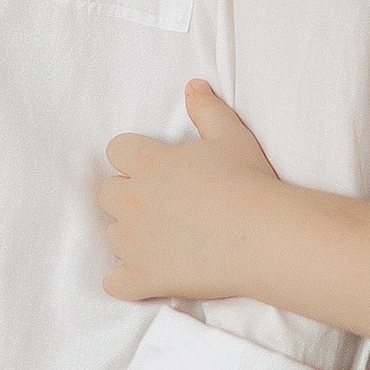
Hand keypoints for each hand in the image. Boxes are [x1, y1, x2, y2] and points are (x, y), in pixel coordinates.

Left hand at [99, 81, 280, 302]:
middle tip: (158, 206)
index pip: (115, 151)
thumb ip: (207, 108)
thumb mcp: (230, 135)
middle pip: (105, 193)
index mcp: (148, 162)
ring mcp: (135, 242)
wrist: (263, 235)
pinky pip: (114, 283)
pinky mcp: (144, 276)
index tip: (155, 169)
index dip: (133, 159)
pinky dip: (125, 281)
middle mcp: (133, 199)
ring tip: (162, 241)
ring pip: (112, 237)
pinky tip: (144, 278)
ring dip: (130, 238)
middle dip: (125, 197)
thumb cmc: (248, 181)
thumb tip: (193, 85)